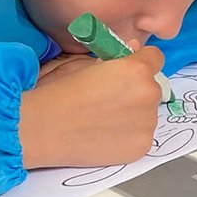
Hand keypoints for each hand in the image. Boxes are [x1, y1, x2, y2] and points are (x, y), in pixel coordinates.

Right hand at [18, 48, 163, 168]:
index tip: (126, 72)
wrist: (41, 128)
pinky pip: (142, 136)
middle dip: (136, 91)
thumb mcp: (84, 62)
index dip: (140, 63)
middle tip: (108, 100)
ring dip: (134, 114)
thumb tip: (136, 50)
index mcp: (136, 69)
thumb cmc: (57, 91)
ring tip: (102, 120)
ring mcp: (147, 124)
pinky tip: (104, 135)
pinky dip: (128, 135)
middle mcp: (148, 95)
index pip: (156, 58)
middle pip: (152, 88)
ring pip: (148, 114)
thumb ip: (116, 56)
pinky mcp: (141, 147)